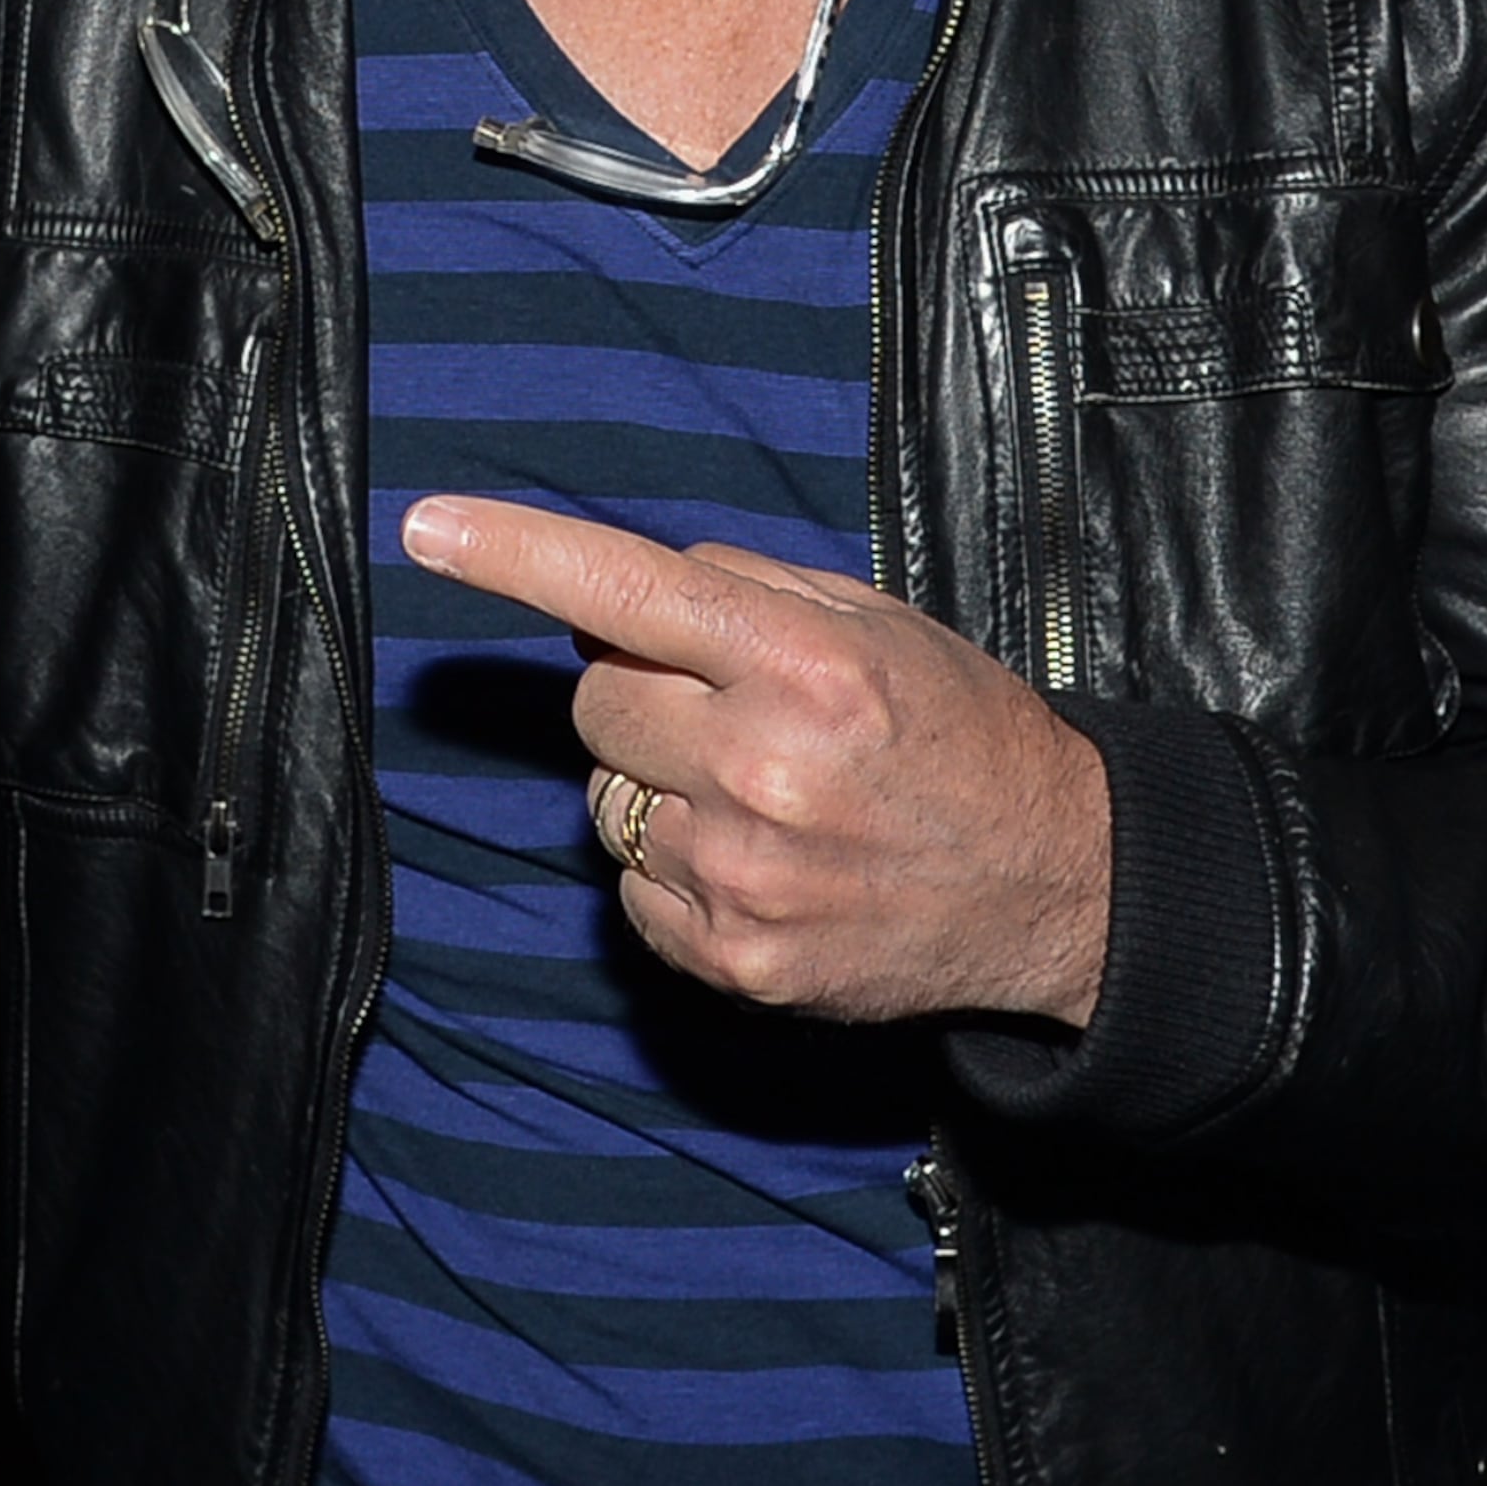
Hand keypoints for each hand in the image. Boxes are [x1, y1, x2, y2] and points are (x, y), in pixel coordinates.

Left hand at [401, 497, 1112, 1029]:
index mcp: (806, 666)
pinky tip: (762, 861)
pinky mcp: (736, 958)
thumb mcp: (878, 626)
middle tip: (729, 707)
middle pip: (595, 701)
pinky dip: (675, 868)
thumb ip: (742, 592)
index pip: (631, 591)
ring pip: (606, 799)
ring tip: (764, 794)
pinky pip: (631, 889)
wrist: (1058, 887)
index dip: (516, 555)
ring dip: (657, 784)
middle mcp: (766, 768)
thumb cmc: (960, 735)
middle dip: (639, 691)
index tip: (428, 527)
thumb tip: (609, 595)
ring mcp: (744, 875)